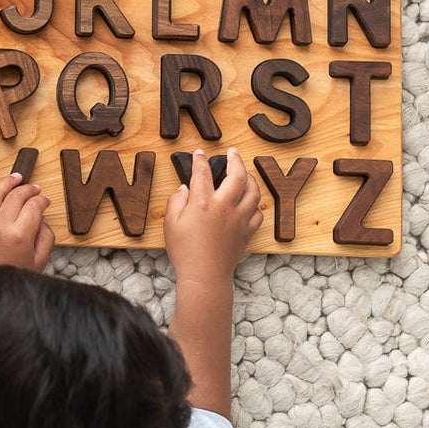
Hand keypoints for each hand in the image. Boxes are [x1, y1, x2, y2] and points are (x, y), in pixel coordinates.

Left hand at [0, 172, 52, 270]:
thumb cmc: (14, 276)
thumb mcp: (40, 260)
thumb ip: (45, 236)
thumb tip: (42, 218)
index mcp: (20, 234)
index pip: (34, 206)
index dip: (42, 200)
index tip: (45, 201)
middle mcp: (0, 226)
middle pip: (16, 196)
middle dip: (29, 189)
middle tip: (35, 189)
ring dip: (5, 182)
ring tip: (15, 177)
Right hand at [164, 148, 261, 288]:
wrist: (204, 275)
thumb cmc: (184, 251)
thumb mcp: (171, 224)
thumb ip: (176, 201)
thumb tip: (185, 188)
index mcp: (203, 203)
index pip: (203, 173)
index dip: (200, 160)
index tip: (199, 153)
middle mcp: (224, 207)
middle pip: (237, 176)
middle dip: (235, 160)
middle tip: (232, 152)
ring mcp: (239, 219)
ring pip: (253, 192)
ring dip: (250, 178)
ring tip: (244, 173)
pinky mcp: (247, 231)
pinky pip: (257, 213)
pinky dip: (254, 204)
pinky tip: (248, 202)